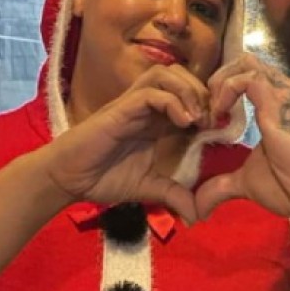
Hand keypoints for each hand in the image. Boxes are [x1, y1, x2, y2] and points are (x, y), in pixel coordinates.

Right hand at [40, 64, 210, 222]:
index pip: (189, 96)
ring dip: (189, 91)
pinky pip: (151, 92)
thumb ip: (173, 195)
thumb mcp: (148, 188)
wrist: (68, 180)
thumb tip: (198, 216)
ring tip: (197, 119)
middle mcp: (148, 107)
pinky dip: (173, 101)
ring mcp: (134, 105)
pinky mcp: (122, 109)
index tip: (220, 127)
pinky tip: (183, 122)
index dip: (209, 105)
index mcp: (157, 120)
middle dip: (203, 93)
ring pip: (167, 74)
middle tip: (211, 120)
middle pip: (182, 76)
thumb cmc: (102, 179)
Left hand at [196, 54, 289, 221]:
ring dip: (222, 83)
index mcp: (278, 103)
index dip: (223, 88)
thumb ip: (222, 185)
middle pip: (245, 61)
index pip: (247, 73)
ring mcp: (284, 94)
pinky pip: (248, 78)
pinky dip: (227, 90)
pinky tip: (220, 113)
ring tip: (214, 112)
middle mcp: (283, 91)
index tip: (211, 118)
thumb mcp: (248, 182)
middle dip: (219, 79)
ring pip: (246, 63)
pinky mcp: (279, 103)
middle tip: (210, 110)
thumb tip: (198, 209)